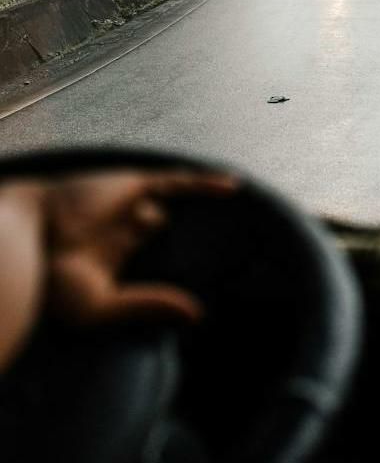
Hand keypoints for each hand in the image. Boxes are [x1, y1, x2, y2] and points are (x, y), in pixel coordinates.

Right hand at [42, 169, 237, 325]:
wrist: (26, 236)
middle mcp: (118, 229)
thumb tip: (198, 314)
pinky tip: (234, 189)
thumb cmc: (50, 278)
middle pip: (158, 230)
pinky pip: (178, 183)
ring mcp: (127, 206)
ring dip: (191, 215)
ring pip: (166, 209)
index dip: (171, 268)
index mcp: (108, 257)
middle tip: (231, 255)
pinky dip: (205, 184)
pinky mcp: (134, 184)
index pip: (146, 258)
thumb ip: (147, 306)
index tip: (208, 288)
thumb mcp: (100, 305)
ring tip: (235, 225)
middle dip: (183, 240)